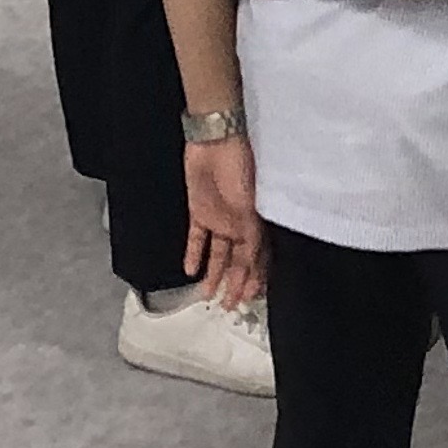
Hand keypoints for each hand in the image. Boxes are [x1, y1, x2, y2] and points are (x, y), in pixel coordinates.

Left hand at [181, 135, 262, 306]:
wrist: (215, 142)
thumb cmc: (240, 169)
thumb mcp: (250, 207)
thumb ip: (250, 239)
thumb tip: (253, 269)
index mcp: (256, 222)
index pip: (258, 257)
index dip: (255, 277)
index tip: (249, 298)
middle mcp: (238, 224)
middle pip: (238, 259)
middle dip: (235, 282)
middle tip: (228, 306)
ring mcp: (218, 218)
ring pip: (218, 253)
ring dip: (214, 273)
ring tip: (207, 296)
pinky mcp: (199, 211)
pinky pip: (196, 238)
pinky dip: (193, 254)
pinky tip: (189, 271)